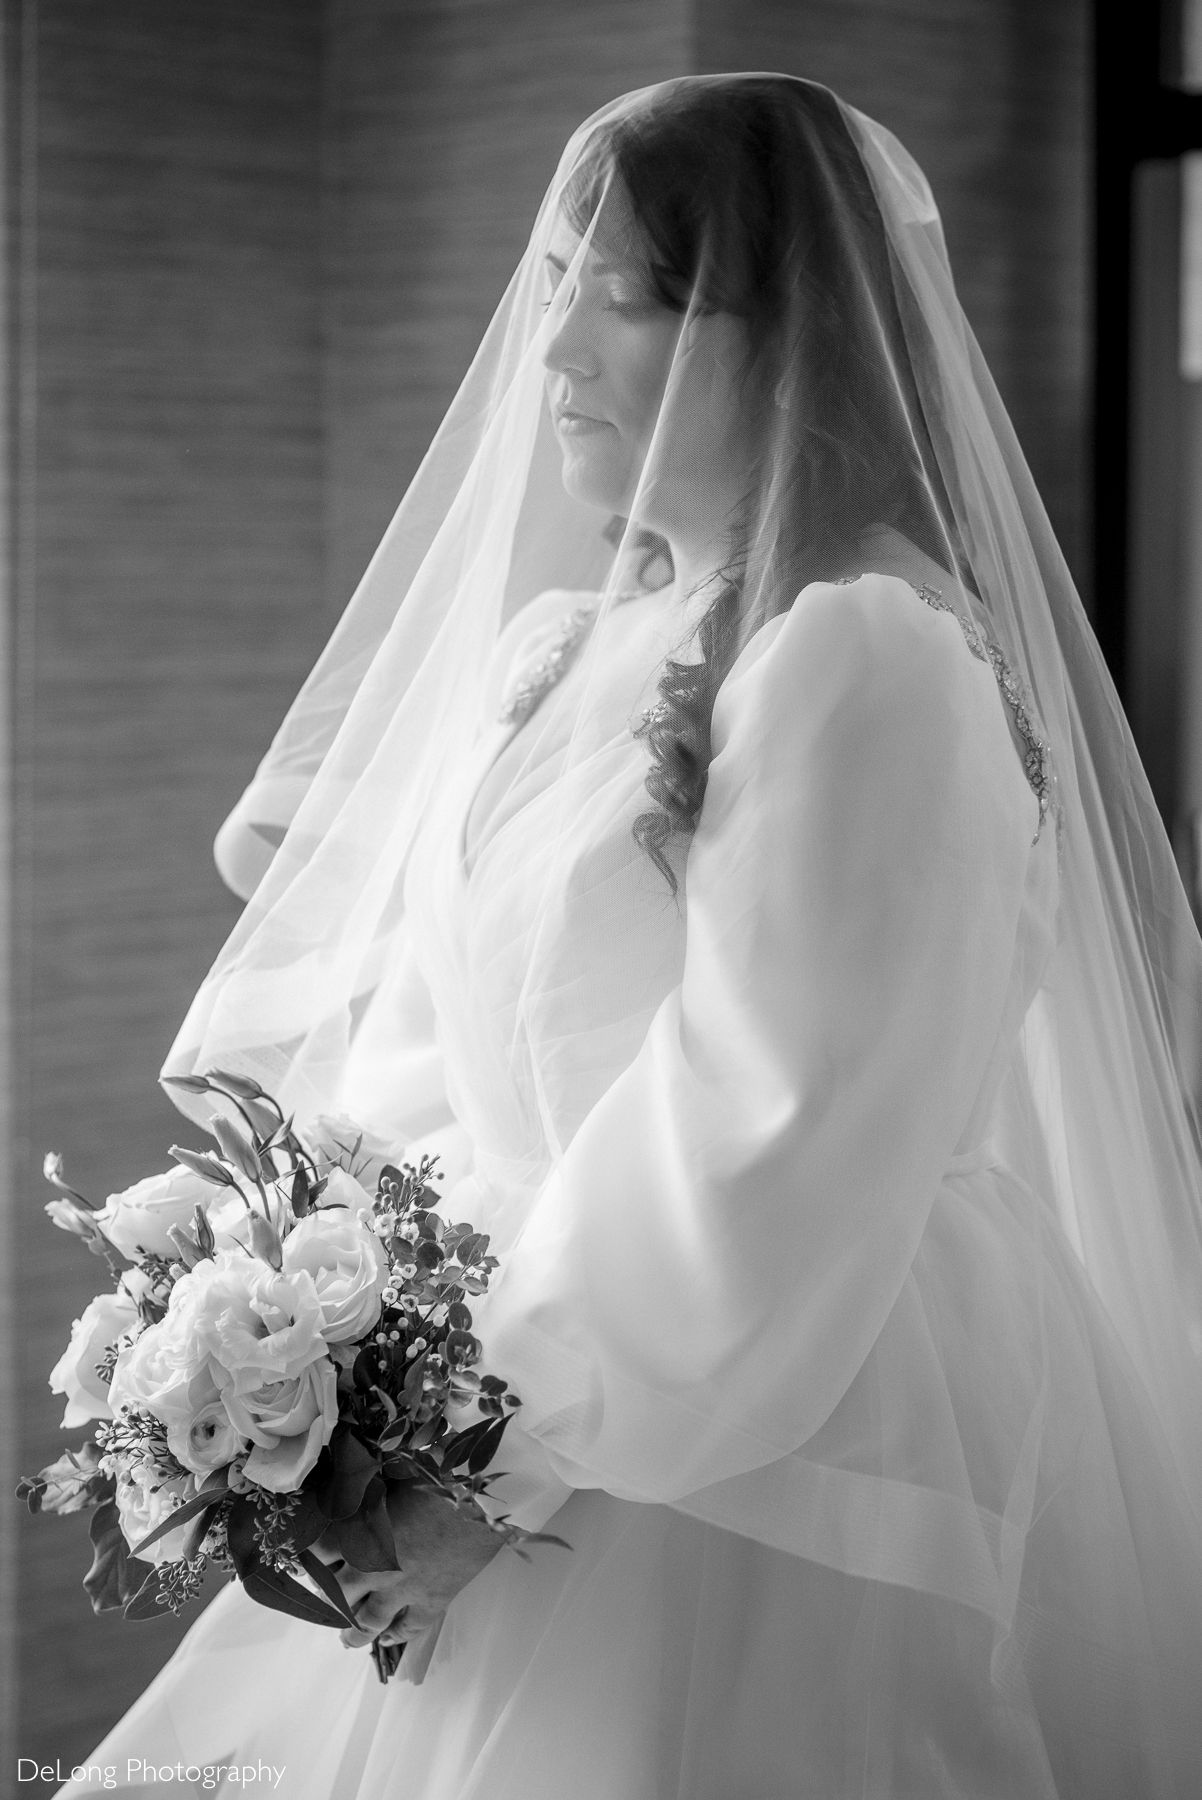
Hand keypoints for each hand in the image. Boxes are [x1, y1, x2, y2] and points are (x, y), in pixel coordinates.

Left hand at [314, 1483, 501, 1656]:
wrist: (483, 1499)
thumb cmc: (437, 1475)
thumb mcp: (393, 1474)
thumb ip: (367, 1487)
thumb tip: (347, 1481)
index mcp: (361, 1533)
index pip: (319, 1552)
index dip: (309, 1556)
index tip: (305, 1558)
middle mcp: (373, 1567)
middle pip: (338, 1593)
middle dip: (327, 1597)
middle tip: (324, 1597)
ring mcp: (403, 1590)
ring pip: (367, 1622)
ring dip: (352, 1631)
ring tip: (345, 1637)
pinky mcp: (432, 1601)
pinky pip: (409, 1627)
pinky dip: (395, 1636)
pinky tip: (386, 1639)